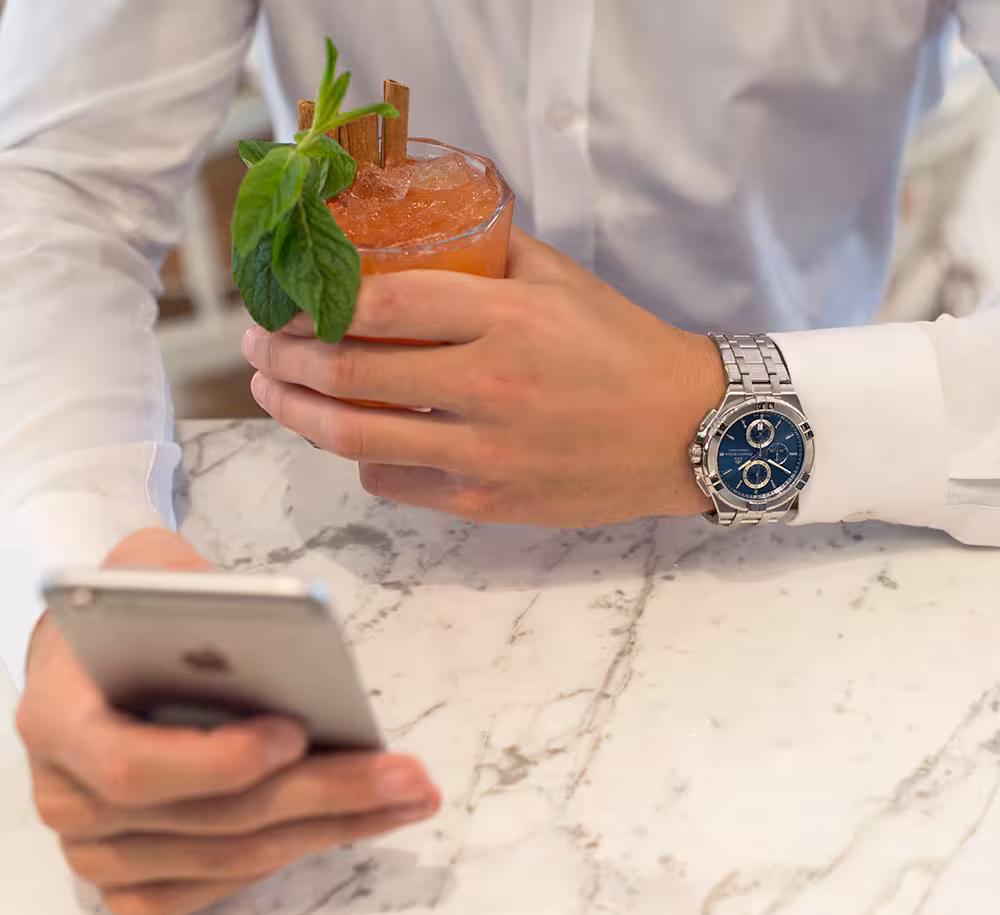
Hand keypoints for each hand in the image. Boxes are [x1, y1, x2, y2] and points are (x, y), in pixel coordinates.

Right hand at [16, 528, 439, 914]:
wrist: (105, 648)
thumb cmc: (138, 605)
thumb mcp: (158, 569)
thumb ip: (199, 595)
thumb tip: (285, 624)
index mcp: (58, 718)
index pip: (130, 766)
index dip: (217, 761)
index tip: (296, 732)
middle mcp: (67, 796)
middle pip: (211, 820)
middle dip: (323, 795)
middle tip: (406, 775)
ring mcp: (98, 849)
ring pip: (233, 856)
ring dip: (334, 825)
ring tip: (409, 792)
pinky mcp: (134, 876)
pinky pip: (221, 885)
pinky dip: (297, 851)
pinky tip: (357, 819)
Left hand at [242, 229, 724, 527]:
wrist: (685, 434)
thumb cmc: (625, 350)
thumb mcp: (564, 281)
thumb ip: (489, 253)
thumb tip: (418, 234)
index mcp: (507, 320)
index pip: (381, 305)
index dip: (313, 305)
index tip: (280, 304)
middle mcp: (489, 387)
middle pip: (349, 376)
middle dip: (282, 361)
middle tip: (254, 350)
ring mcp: (485, 454)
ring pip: (357, 438)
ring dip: (300, 416)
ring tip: (276, 397)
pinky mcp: (488, 502)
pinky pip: (396, 481)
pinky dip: (364, 458)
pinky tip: (358, 440)